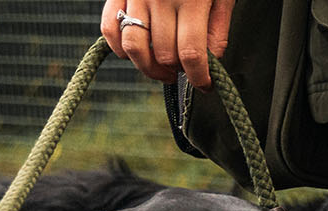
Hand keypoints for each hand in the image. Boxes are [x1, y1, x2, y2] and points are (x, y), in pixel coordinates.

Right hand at [101, 0, 234, 89]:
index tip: (205, 86)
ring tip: (163, 70)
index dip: (199, 77)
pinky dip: (119, 48)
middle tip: (186, 72)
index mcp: (192, 0)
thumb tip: (211, 60)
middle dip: (177, 71)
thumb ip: (218, 26)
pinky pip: (108, 27)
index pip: (191, 52)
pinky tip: (135, 53)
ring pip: (133, 46)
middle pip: (162, 54)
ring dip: (148, 68)